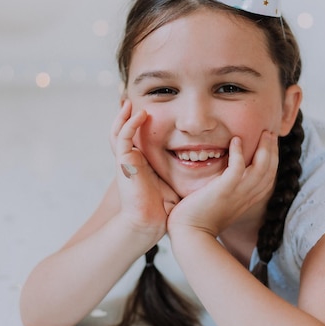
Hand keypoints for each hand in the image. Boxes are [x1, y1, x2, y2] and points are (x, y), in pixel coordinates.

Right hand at [110, 100, 179, 241]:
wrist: (149, 224)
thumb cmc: (163, 209)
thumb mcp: (174, 183)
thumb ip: (183, 173)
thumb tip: (206, 165)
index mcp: (140, 165)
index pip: (136, 140)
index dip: (138, 127)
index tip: (149, 112)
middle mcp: (130, 161)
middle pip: (123, 133)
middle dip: (126, 117)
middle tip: (132, 102)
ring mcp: (125, 161)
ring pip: (118, 132)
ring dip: (124, 117)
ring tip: (130, 103)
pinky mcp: (124, 163)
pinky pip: (123, 138)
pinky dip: (130, 125)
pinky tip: (140, 115)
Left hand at [167, 131, 277, 237]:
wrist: (189, 235)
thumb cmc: (198, 220)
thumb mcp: (220, 204)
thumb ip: (226, 191)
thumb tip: (220, 179)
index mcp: (247, 200)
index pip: (268, 178)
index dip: (272, 160)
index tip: (270, 145)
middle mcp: (246, 196)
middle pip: (270, 170)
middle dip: (273, 150)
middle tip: (271, 133)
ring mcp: (237, 193)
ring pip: (261, 167)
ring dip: (265, 148)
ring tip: (264, 133)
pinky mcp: (224, 190)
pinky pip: (237, 167)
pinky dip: (238, 152)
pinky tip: (236, 140)